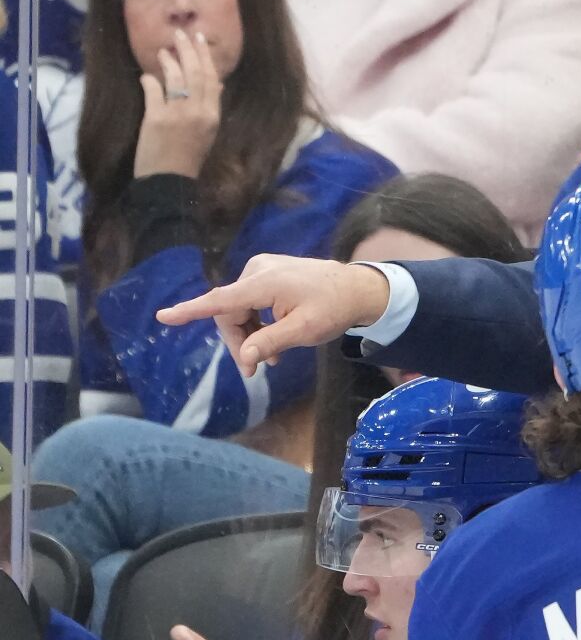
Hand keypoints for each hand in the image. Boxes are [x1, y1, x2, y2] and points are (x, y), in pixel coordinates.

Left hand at [134, 29, 221, 178]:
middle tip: (181, 34)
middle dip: (188, 50)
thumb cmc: (188, 160)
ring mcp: (177, 114)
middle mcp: (198, 112)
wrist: (169, 182)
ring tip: (162, 51)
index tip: (200, 40)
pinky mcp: (156, 118)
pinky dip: (149, 81)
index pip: (211, 79)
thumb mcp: (207, 133)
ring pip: (175, 78)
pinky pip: (153, 91)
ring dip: (168, 61)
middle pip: (195, 73)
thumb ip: (210, 107)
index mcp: (213, 116)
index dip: (205, 57)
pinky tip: (146, 76)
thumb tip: (216, 85)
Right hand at [155, 255, 391, 375]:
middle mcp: (258, 270)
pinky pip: (250, 301)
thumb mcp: (304, 331)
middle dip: (239, 342)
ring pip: (238, 309)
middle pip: (229, 312)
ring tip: (270, 361)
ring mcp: (262, 269)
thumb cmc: (334, 308)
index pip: (220, 301)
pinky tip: (271, 340)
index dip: (190, 311)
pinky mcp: (268, 272)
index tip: (164, 316)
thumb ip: (271, 342)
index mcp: (264, 283)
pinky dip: (256, 322)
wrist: (358, 288)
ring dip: (249, 335)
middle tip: (254, 371)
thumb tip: (246, 357)